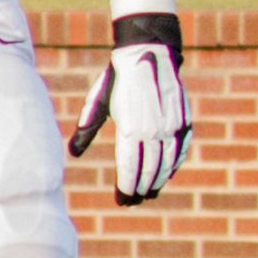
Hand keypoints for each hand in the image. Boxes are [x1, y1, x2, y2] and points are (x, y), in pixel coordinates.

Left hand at [70, 8, 192, 203]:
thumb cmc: (117, 81)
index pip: (129, 167)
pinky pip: (181, 150)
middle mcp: (154, 132)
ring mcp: (172, 127)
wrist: (148, 56)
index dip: (126, 186)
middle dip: (140, 189)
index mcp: (131, 129)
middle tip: (132, 201)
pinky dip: (174, 165)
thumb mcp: (98, 104)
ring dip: (158, 181)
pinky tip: (166, 174)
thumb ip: (87, 129)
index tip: (121, 200)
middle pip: (149, 170)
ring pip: (167, 163)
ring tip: (148, 193)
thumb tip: (73, 153)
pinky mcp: (184, 122)